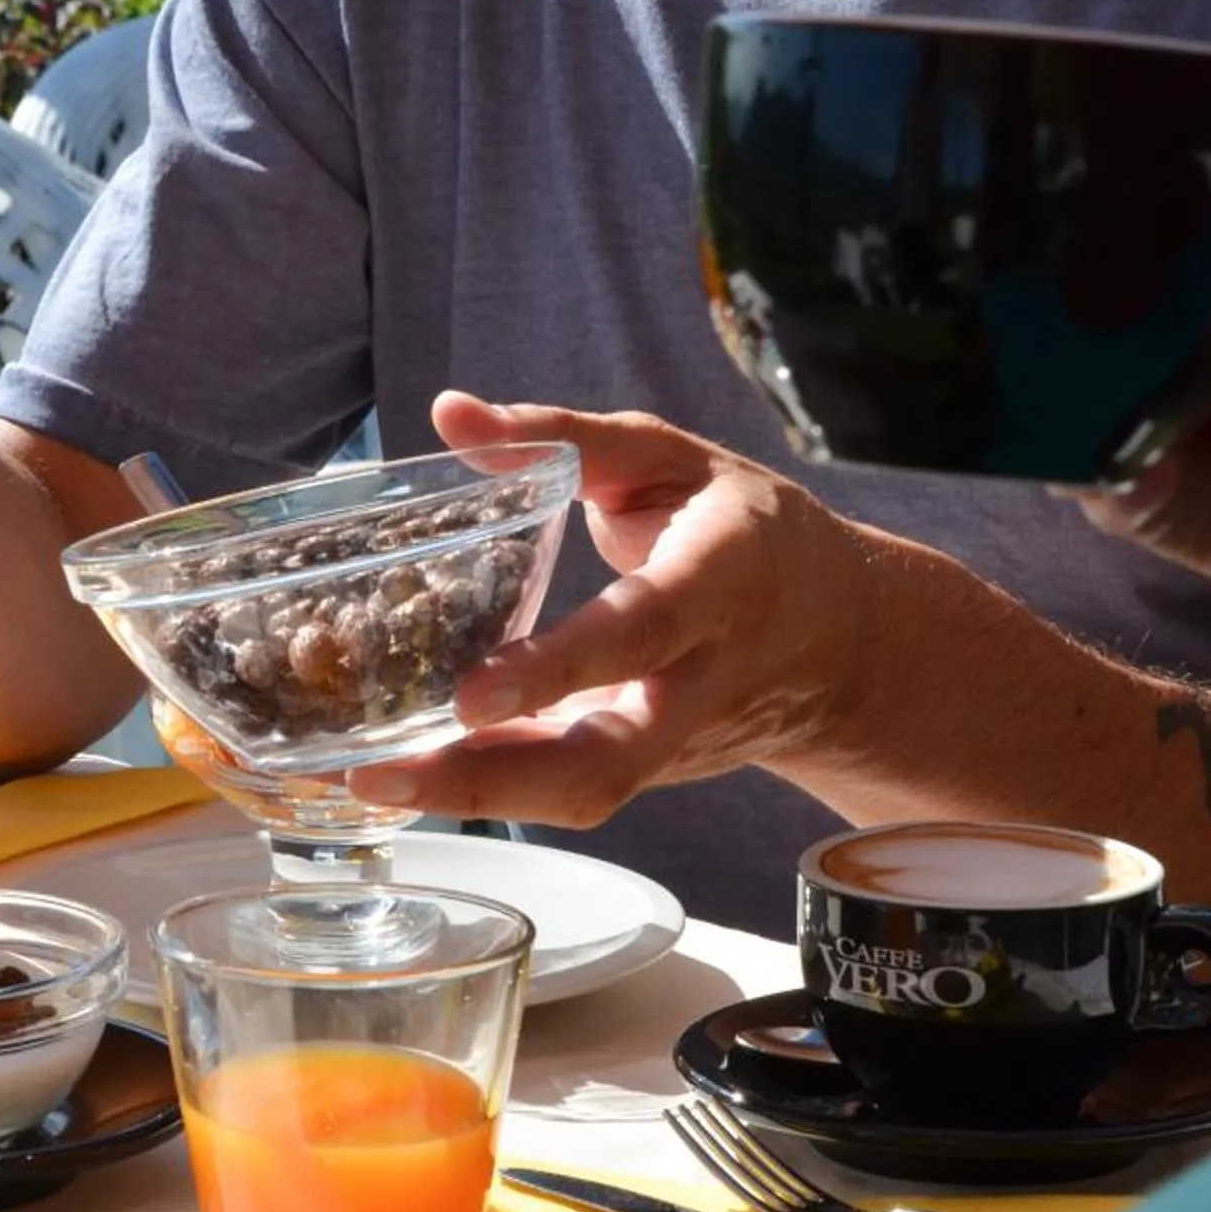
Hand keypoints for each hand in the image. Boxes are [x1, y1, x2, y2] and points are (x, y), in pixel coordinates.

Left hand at [349, 395, 870, 825]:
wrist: (843, 639)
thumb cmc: (743, 529)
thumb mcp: (670, 459)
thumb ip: (562, 437)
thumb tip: (449, 413)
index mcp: (720, 580)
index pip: (640, 630)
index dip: (559, 668)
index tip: (472, 693)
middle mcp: (701, 680)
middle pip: (606, 758)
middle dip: (494, 775)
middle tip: (385, 770)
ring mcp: (676, 741)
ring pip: (584, 794)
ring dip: (472, 797)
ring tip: (367, 782)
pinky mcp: (649, 773)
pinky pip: (566, 793)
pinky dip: (484, 790)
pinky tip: (401, 777)